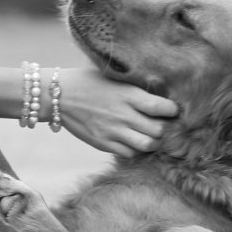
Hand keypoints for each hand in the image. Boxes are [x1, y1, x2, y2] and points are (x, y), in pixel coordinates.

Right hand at [49, 65, 176, 157]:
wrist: (58, 95)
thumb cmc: (88, 82)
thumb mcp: (114, 78)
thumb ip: (136, 89)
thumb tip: (160, 96)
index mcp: (129, 95)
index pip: (164, 108)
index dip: (173, 111)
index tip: (172, 110)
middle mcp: (124, 115)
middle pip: (159, 130)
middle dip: (165, 129)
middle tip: (164, 125)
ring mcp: (113, 131)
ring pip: (147, 145)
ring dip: (153, 142)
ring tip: (151, 135)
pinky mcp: (103, 143)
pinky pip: (129, 153)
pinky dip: (136, 149)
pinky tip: (134, 141)